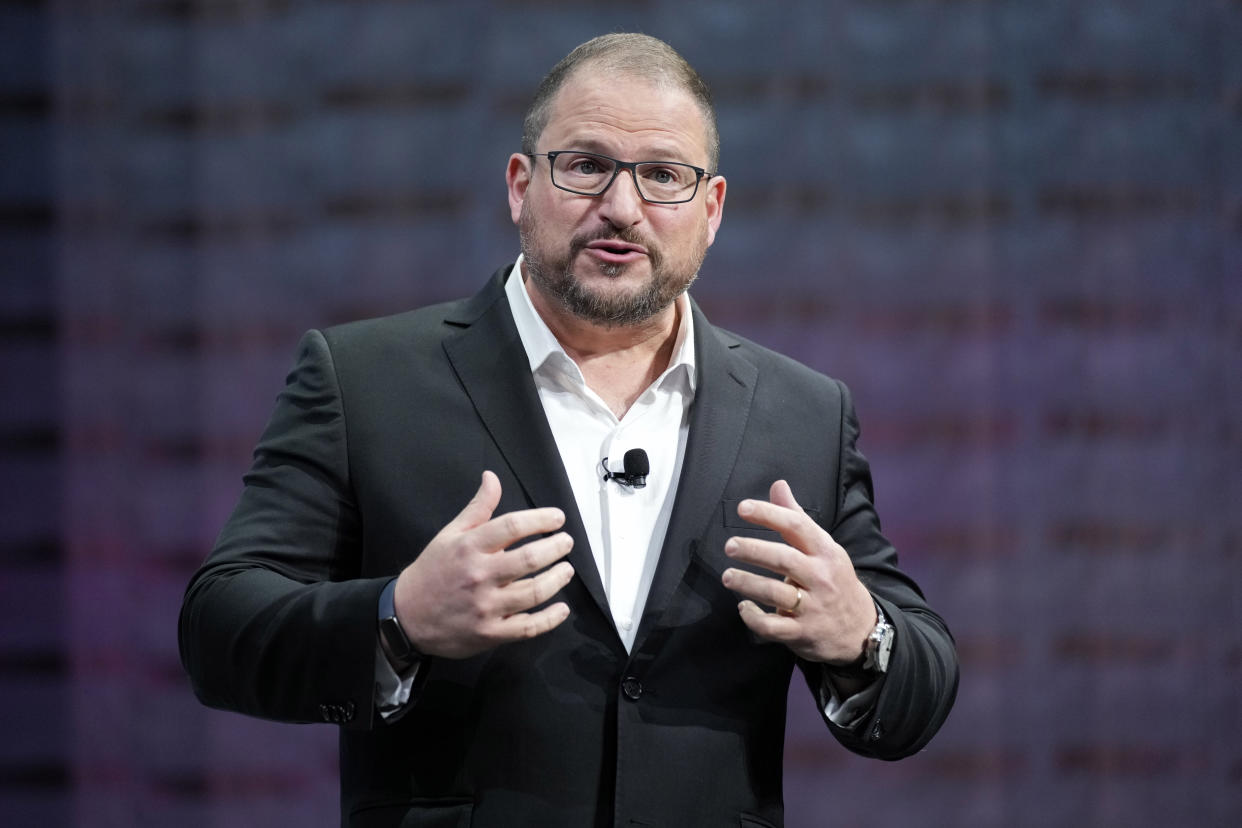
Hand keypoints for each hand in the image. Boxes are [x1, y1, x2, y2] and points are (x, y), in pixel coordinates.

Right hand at [393, 470, 574, 658]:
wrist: (406, 616)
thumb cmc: (434, 571)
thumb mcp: (450, 534)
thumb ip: (478, 508)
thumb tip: (492, 477)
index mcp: (469, 547)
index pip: (512, 526)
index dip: (540, 519)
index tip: (558, 518)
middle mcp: (478, 576)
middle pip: (528, 559)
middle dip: (555, 548)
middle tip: (566, 542)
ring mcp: (485, 607)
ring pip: (533, 592)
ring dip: (557, 579)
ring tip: (566, 569)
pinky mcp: (489, 633)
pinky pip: (528, 627)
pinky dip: (550, 619)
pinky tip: (562, 608)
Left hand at [721, 480, 874, 663]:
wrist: (861, 629)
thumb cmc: (833, 580)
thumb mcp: (823, 548)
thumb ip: (797, 518)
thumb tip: (778, 485)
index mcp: (825, 551)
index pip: (797, 526)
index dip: (768, 514)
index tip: (742, 508)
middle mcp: (820, 577)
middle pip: (784, 559)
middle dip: (754, 550)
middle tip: (730, 545)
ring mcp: (812, 607)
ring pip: (775, 593)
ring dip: (748, 583)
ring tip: (727, 576)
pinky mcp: (803, 633)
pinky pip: (773, 627)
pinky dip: (754, 618)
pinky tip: (743, 607)